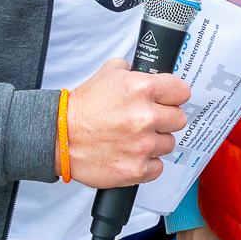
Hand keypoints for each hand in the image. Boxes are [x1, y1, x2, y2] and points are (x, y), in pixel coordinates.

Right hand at [63, 58, 188, 187]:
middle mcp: (145, 117)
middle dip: (166, 118)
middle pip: (179, 118)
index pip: (181, 92)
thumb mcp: (108, 73)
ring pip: (169, 143)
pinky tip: (132, 154)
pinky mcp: (136, 169)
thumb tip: (149, 72)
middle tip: (149, 120)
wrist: (58, 137)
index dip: (174, 95)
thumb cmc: (82, 108)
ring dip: (155, 141)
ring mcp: (142, 145)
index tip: (169, 100)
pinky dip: (148, 163)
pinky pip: (158, 167)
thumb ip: (133, 70)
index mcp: (141, 89)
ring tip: (135, 138)